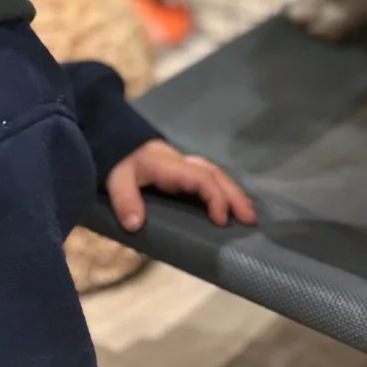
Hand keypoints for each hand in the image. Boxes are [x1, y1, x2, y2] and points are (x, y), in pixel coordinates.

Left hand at [105, 139, 256, 232]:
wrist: (118, 141)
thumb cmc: (121, 162)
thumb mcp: (116, 179)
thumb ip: (125, 200)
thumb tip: (135, 225)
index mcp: (170, 166)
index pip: (200, 177)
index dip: (214, 197)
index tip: (221, 220)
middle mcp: (184, 163)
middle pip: (215, 174)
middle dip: (234, 196)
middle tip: (249, 220)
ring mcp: (187, 166)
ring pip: (217, 174)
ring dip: (234, 193)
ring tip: (249, 215)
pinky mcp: (186, 172)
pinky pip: (212, 178)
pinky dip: (226, 190)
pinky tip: (234, 206)